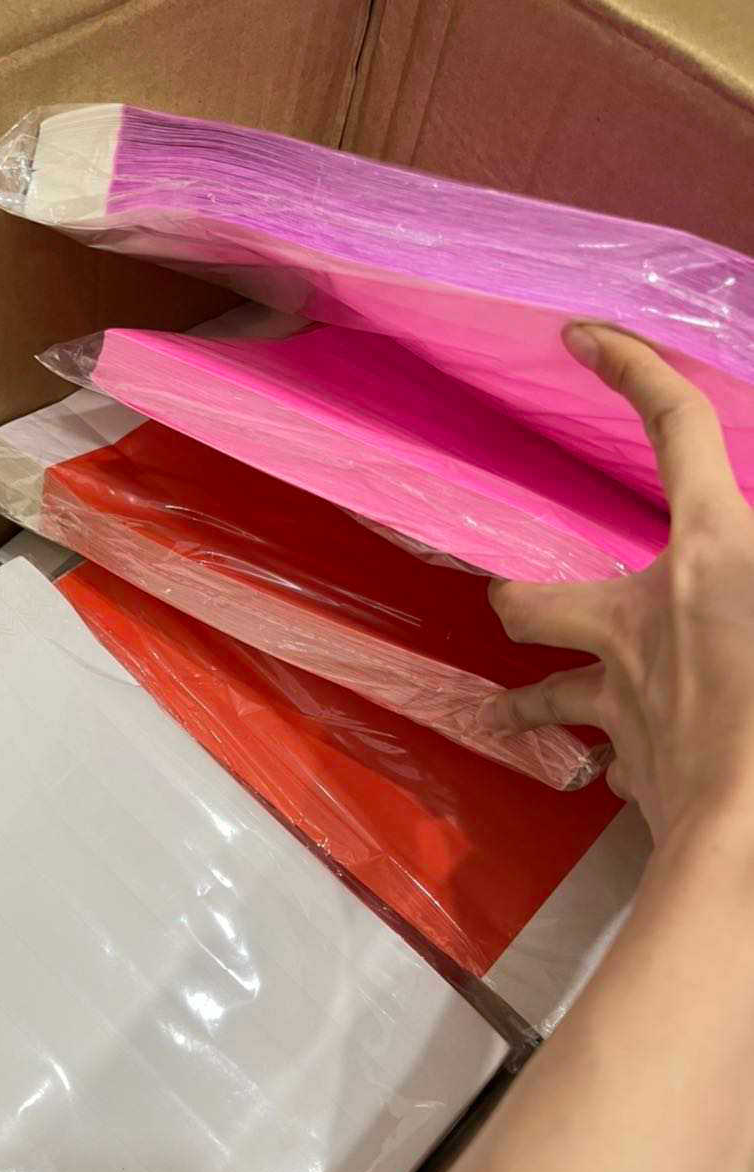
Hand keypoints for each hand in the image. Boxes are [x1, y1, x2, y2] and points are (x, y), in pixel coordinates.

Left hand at [481, 324, 753, 843]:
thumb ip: (748, 545)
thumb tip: (738, 532)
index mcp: (712, 553)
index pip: (677, 428)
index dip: (634, 369)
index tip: (581, 336)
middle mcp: (642, 619)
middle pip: (537, 597)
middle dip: (514, 598)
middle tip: (502, 601)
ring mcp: (623, 698)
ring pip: (544, 695)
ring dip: (531, 701)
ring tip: (515, 708)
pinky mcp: (630, 766)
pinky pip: (605, 759)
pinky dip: (610, 762)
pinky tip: (618, 775)